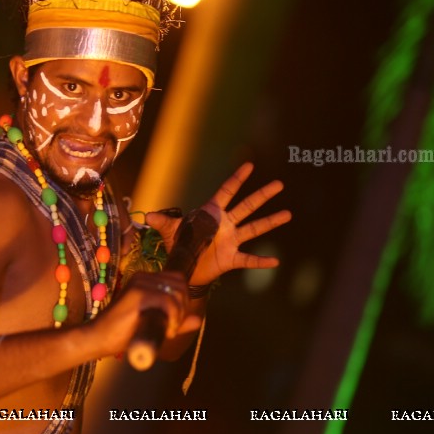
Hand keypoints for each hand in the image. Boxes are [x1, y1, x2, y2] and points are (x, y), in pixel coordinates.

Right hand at [92, 270, 189, 356]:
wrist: (99, 338)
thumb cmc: (123, 333)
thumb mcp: (155, 324)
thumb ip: (176, 321)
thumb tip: (197, 320)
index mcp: (145, 279)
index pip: (178, 279)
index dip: (183, 300)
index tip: (176, 320)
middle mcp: (143, 276)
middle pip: (181, 285)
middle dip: (183, 308)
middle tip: (173, 327)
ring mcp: (140, 283)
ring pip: (177, 293)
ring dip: (178, 316)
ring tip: (169, 330)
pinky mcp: (138, 293)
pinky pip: (168, 302)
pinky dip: (173, 318)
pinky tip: (166, 331)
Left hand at [146, 163, 289, 287]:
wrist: (187, 268)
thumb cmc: (181, 244)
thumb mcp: (169, 230)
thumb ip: (162, 221)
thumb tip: (147, 215)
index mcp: (211, 214)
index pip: (226, 192)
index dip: (237, 179)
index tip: (249, 165)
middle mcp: (225, 224)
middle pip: (247, 206)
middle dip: (262, 195)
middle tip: (279, 184)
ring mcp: (231, 241)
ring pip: (254, 228)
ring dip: (270, 222)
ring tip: (287, 214)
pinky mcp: (232, 259)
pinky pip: (249, 259)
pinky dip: (261, 261)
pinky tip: (275, 261)